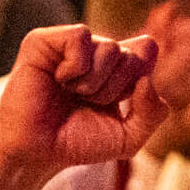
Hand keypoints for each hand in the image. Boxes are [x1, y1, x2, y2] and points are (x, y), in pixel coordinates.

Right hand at [0, 26, 170, 173]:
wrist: (36, 152)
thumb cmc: (76, 142)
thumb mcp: (128, 138)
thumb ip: (153, 113)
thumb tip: (147, 80)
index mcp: (116, 66)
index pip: (147, 50)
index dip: (138, 78)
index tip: (118, 103)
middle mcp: (94, 51)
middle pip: (131, 55)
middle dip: (114, 90)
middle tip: (87, 104)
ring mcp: (69, 44)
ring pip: (109, 47)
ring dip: (94, 83)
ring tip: (71, 94)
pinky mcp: (44, 41)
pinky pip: (80, 36)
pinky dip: (75, 67)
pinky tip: (58, 80)